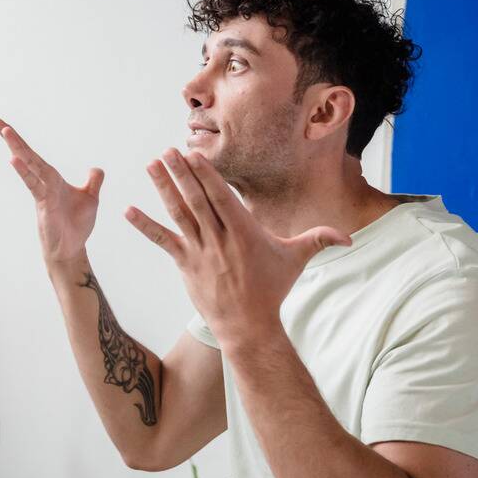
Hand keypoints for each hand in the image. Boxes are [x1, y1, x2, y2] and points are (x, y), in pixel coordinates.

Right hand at [0, 118, 103, 264]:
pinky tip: (14, 160)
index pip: (35, 156)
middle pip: (27, 156)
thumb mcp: (90, 199)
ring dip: (16, 148)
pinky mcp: (43, 204)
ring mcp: (42, 192)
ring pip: (28, 166)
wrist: (72, 249)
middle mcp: (45, 183)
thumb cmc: (77, 226)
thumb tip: (96, 168)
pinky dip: (24, 172)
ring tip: (4, 131)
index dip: (21, 142)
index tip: (4, 127)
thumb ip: (93, 182)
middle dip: (12, 138)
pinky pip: (33, 184)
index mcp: (53, 179)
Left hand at [125, 148, 349, 345]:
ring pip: (178, 213)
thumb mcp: (296, 261)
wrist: (248, 326)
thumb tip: (349, 237)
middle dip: (181, 173)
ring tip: (150, 165)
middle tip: (166, 151)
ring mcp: (200, 251)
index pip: (221, 196)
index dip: (206, 174)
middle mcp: (219, 238)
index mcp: (243, 230)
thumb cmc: (272, 291)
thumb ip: (319, 240)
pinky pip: (162, 241)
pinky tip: (127, 211)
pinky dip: (145, 226)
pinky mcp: (185, 265)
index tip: (192, 154)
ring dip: (163, 188)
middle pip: (196, 199)